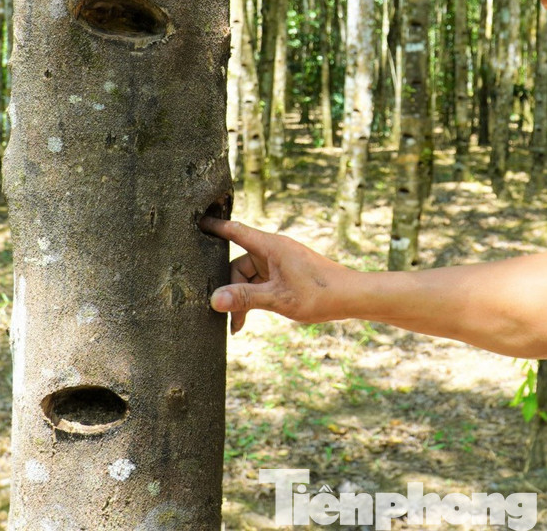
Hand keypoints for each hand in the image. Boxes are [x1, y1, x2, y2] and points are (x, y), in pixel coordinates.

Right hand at [197, 216, 351, 334]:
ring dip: (241, 299)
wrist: (351, 297)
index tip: (194, 222)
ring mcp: (279, 262)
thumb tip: (214, 300)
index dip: (214, 227)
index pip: (235, 231)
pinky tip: (246, 319)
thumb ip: (244, 298)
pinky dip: (253, 298)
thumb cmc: (319, 293)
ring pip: (248, 277)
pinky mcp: (285, 274)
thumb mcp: (278, 298)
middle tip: (226, 316)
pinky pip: (260, 283)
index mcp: (271, 246)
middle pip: (238, 264)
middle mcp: (273, 251)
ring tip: (237, 325)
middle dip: (229, 289)